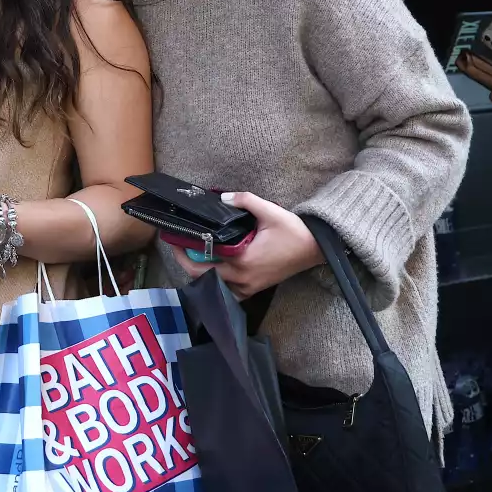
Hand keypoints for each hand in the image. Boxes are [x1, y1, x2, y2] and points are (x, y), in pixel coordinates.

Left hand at [172, 192, 323, 300]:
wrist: (316, 249)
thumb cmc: (293, 231)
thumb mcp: (269, 210)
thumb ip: (244, 201)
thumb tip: (221, 198)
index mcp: (242, 260)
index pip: (205, 260)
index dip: (186, 252)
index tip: (175, 241)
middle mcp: (243, 278)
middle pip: (205, 277)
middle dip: (189, 264)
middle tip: (179, 249)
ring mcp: (250, 286)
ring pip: (217, 288)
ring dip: (204, 276)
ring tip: (195, 259)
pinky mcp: (257, 288)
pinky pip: (231, 294)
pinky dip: (220, 286)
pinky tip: (215, 272)